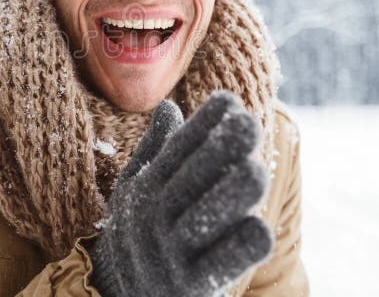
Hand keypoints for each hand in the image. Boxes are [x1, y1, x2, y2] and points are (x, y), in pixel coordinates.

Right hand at [88, 92, 273, 296]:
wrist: (117, 296)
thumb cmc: (140, 233)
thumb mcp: (137, 190)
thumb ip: (156, 150)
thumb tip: (168, 105)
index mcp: (146, 189)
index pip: (175, 151)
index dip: (201, 126)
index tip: (228, 100)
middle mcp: (153, 219)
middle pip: (188, 181)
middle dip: (218, 152)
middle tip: (249, 125)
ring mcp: (169, 256)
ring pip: (201, 222)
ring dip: (229, 197)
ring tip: (257, 170)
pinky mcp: (188, 289)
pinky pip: (215, 268)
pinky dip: (237, 252)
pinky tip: (261, 231)